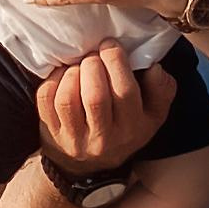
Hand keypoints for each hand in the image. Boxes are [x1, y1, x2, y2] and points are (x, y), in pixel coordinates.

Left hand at [34, 44, 174, 170]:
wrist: (90, 162)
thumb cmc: (124, 127)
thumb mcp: (153, 114)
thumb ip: (162, 90)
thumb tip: (154, 67)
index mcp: (132, 129)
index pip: (124, 92)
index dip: (116, 61)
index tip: (110, 45)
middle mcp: (103, 138)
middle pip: (95, 96)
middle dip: (93, 65)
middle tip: (94, 54)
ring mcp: (74, 138)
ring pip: (67, 99)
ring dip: (73, 73)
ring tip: (80, 65)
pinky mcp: (51, 132)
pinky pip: (46, 100)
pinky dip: (53, 79)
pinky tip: (64, 74)